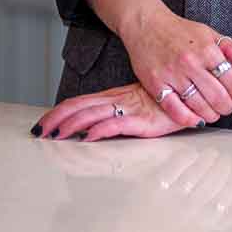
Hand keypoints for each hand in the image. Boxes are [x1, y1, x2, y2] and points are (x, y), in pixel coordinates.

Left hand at [33, 81, 193, 141]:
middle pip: (79, 107)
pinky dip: (100, 130)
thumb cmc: (163, 101)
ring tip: (55, 135)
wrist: (192, 94)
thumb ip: (115, 112)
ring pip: (93, 115)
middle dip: (56, 119)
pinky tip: (89, 137)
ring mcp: (128, 110)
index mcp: (113, 97)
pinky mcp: (142, 121)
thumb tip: (90, 126)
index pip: (79, 102)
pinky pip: (116, 125)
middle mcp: (116, 101)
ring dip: (71, 125)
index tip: (42, 123)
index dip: (58, 112)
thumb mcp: (134, 104)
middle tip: (39, 132)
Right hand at [116, 7, 231, 125]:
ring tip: (214, 114)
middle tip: (228, 108)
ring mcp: (172, 74)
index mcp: (207, 49)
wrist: (147, 24)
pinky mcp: (156, 84)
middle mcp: (190, 62)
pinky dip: (187, 118)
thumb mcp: (208, 33)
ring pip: (198, 105)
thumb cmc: (179, 30)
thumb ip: (230, 48)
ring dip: (211, 115)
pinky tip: (196, 120)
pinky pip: (174, 108)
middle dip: (227, 107)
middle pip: (217, 96)